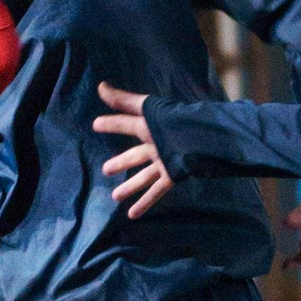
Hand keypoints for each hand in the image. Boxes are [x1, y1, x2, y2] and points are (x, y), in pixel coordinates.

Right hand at [94, 83, 173, 217]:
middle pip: (135, 155)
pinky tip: (132, 214)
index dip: (112, 124)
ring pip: (143, 175)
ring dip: (129, 186)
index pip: (126, 124)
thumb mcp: (148, 110)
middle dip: (121, 162)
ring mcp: (165, 161)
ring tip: (115, 196)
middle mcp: (157, 144)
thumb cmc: (176, 121)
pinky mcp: (173, 174)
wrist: (204, 138)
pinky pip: (156, 190)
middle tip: (105, 169)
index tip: (96, 125)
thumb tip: (100, 86)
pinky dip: (145, 202)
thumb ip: (124, 100)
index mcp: (151, 126)